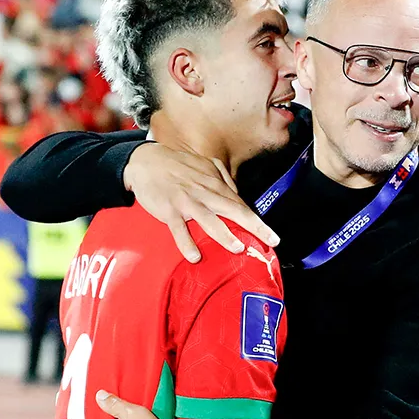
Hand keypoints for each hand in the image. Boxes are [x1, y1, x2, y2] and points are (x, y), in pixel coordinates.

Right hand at [123, 143, 278, 262]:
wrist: (146, 161)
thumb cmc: (178, 165)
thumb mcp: (205, 165)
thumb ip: (224, 179)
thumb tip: (239, 195)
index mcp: (215, 185)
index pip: (240, 205)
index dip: (257, 221)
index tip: (272, 236)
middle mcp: (205, 193)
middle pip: (234, 210)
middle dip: (255, 226)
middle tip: (271, 240)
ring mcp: (186, 202)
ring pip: (209, 220)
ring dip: (225, 234)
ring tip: (238, 248)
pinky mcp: (169, 210)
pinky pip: (179, 229)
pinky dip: (187, 243)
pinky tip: (195, 257)